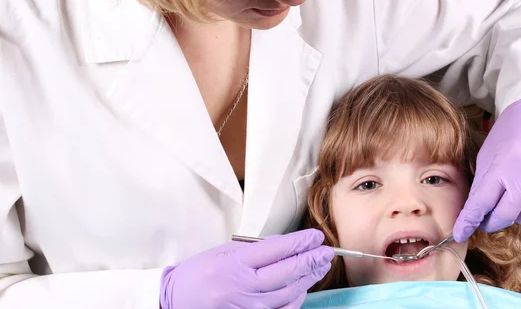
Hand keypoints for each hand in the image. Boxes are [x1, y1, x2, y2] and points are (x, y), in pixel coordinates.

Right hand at [160, 229, 333, 308]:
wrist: (174, 302)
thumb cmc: (197, 274)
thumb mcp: (222, 253)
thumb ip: (253, 250)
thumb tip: (284, 245)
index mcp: (234, 264)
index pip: (277, 250)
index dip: (301, 242)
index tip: (316, 237)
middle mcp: (241, 287)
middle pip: (287, 272)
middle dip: (311, 260)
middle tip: (327, 252)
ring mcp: (246, 308)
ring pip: (288, 294)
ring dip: (307, 279)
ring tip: (320, 267)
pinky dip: (294, 300)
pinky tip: (302, 289)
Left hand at [454, 97, 520, 241]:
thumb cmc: (510, 133)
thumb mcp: (487, 156)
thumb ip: (483, 185)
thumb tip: (475, 212)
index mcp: (502, 166)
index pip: (481, 203)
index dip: (469, 221)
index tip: (460, 233)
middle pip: (505, 216)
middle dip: (491, 221)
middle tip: (485, 219)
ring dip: (514, 211)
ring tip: (512, 192)